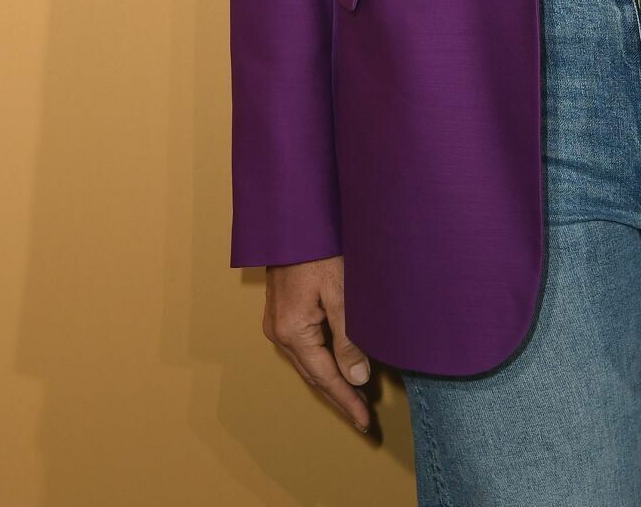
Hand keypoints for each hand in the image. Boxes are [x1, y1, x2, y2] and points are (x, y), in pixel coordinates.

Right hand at [262, 255, 374, 430]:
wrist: (294, 219)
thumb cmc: (318, 249)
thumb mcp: (341, 293)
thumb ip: (349, 338)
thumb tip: (357, 377)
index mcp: (292, 331)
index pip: (324, 377)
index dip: (346, 400)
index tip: (364, 422)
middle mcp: (278, 332)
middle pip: (313, 374)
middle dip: (339, 395)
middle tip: (361, 417)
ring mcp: (276, 322)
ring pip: (307, 361)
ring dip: (330, 379)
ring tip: (353, 396)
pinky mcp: (281, 311)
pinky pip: (303, 346)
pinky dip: (321, 360)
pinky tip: (336, 363)